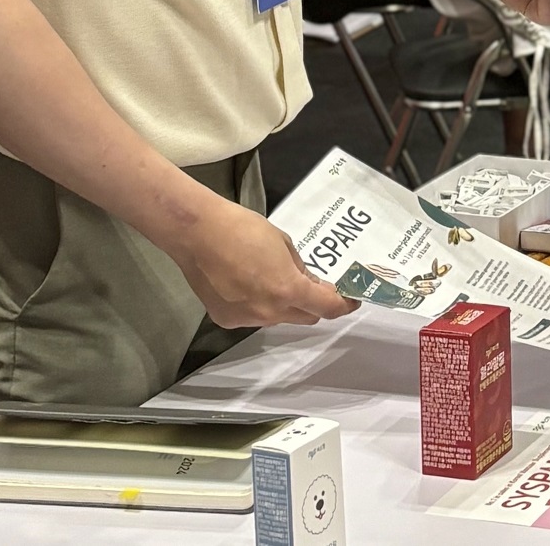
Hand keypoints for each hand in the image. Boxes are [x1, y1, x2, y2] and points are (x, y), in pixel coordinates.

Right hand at [164, 194, 357, 328]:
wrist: (198, 234)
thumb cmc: (244, 229)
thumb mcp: (283, 243)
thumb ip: (299, 269)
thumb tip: (309, 284)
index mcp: (288, 290)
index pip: (327, 308)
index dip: (344, 305)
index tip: (351, 300)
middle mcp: (269, 313)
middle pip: (305, 317)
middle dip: (313, 303)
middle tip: (312, 284)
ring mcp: (246, 320)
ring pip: (278, 318)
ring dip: (284, 304)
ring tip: (270, 277)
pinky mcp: (226, 320)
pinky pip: (254, 316)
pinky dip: (258, 304)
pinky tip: (246, 283)